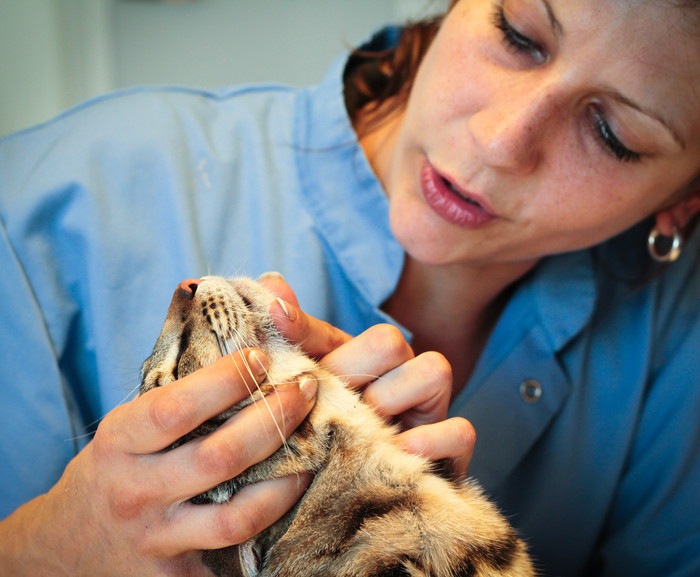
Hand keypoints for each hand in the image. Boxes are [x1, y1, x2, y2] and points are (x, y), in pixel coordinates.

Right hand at [0, 350, 316, 576]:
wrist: (68, 548)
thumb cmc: (114, 470)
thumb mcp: (127, 424)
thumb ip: (180, 390)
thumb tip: (249, 335)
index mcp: (119, 444)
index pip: (176, 409)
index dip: (225, 381)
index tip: (261, 357)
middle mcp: (136, 492)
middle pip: (220, 457)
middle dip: (274, 418)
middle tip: (306, 389)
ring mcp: (158, 541)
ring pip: (238, 516)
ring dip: (288, 478)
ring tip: (314, 447)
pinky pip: (239, 552)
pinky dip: (274, 523)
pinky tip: (296, 494)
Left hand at [260, 273, 475, 478]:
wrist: (353, 514)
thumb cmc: (327, 452)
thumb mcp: (301, 405)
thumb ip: (291, 348)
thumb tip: (271, 282)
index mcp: (354, 365)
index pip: (330, 333)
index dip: (301, 325)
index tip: (273, 316)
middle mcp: (395, 378)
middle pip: (389, 340)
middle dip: (354, 370)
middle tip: (328, 405)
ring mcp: (428, 412)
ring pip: (434, 369)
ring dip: (393, 401)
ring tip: (367, 431)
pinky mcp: (452, 452)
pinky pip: (461, 431)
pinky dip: (430, 441)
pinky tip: (398, 455)